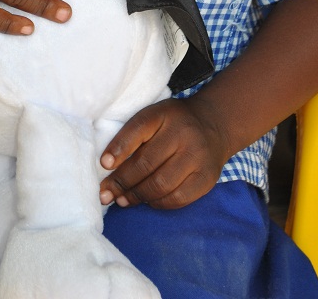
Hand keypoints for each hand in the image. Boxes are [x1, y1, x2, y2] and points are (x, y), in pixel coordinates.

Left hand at [98, 97, 229, 209]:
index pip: (138, 129)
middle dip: (122, 182)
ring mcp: (197, 156)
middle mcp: (183, 133)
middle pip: (147, 163)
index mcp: (165, 114)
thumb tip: (108, 167)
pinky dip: (158, 203)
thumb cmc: (173, 123)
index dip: (119, 148)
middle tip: (105, 194)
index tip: (104, 165)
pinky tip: (148, 201)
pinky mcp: (207, 178)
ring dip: (137, 195)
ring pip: (161, 184)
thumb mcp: (155, 116)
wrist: (214, 124)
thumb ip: (134, 135)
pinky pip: (178, 198)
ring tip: (122, 200)